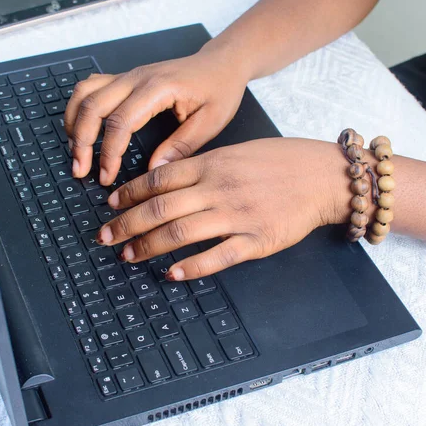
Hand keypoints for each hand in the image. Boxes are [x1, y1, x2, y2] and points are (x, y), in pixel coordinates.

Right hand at [64, 43, 249, 185]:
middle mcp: (137, 78)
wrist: (221, 63)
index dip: (108, 153)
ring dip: (73, 122)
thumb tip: (153, 171)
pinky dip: (79, 108)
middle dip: (81, 141)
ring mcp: (128, 76)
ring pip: (85, 93)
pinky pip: (90, 88)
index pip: (120, 121)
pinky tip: (80, 129)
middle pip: (92, 106)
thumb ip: (181, 146)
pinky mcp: (125, 79)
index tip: (106, 176)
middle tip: (80, 170)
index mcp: (158, 88)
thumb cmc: (219, 89)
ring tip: (75, 152)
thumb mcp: (211, 122)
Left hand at [95, 138, 349, 279]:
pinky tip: (173, 273)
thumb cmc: (277, 162)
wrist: (320, 175)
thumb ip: (201, 166)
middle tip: (105, 237)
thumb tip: (163, 181)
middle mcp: (218, 187)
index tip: (111, 205)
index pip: (158, 179)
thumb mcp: (234, 152)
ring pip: (181, 232)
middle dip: (126, 224)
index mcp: (211, 163)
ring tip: (129, 256)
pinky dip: (192, 266)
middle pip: (160, 208)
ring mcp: (236, 214)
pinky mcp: (255, 239)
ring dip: (149, 246)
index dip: (129, 194)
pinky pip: (217, 256)